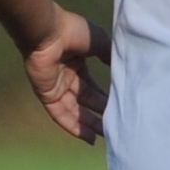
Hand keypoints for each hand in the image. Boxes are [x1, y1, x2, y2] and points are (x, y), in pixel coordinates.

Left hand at [22, 7, 110, 142]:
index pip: (92, 86)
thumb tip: (123, 68)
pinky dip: (73, 126)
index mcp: (77, 64)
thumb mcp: (100, 43)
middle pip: (85, 101)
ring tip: (108, 136)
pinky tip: (89, 138)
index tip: (121, 108)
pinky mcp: (46, 94)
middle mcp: (65, 77)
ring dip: (90, 124)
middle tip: (119, 126)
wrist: (48, 31)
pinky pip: (59, 114)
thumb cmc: (73, 31)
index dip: (106, 98)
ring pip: (74, 111)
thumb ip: (110, 56)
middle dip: (101, 114)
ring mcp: (55, 86)